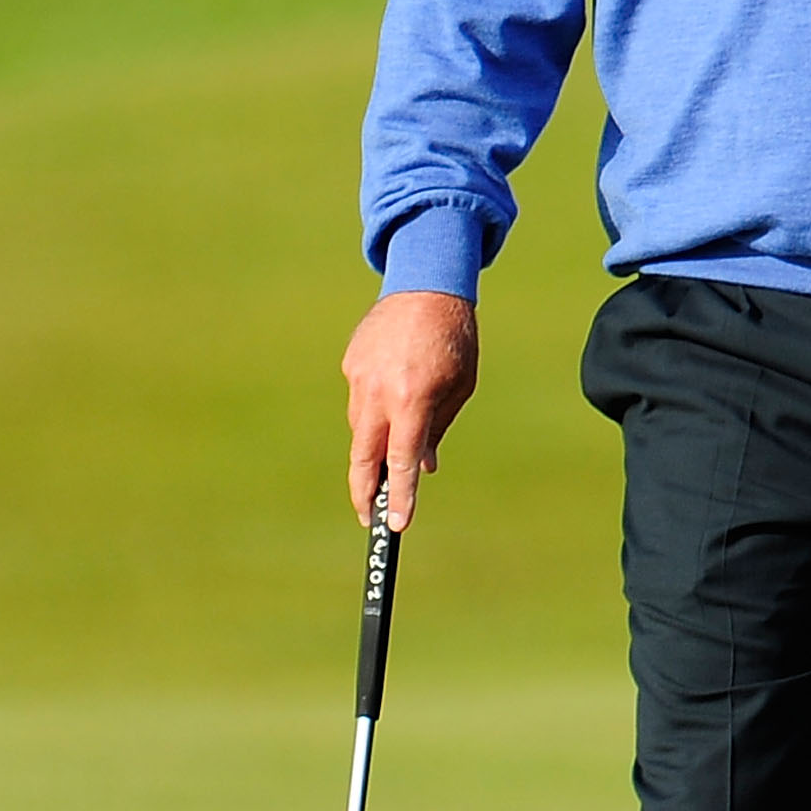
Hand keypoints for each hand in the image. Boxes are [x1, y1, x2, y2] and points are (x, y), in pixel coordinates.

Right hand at [343, 290, 479, 527]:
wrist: (426, 285)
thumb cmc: (454, 340)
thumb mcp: (459, 387)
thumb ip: (437, 429)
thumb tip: (423, 466)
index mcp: (412, 399)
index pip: (401, 460)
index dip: (399, 496)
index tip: (396, 525)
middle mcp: (379, 391)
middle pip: (363, 456)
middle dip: (364, 492)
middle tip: (369, 517)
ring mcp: (358, 377)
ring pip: (361, 429)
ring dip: (375, 445)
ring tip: (393, 449)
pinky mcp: (350, 364)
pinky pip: (361, 400)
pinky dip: (375, 408)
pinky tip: (395, 392)